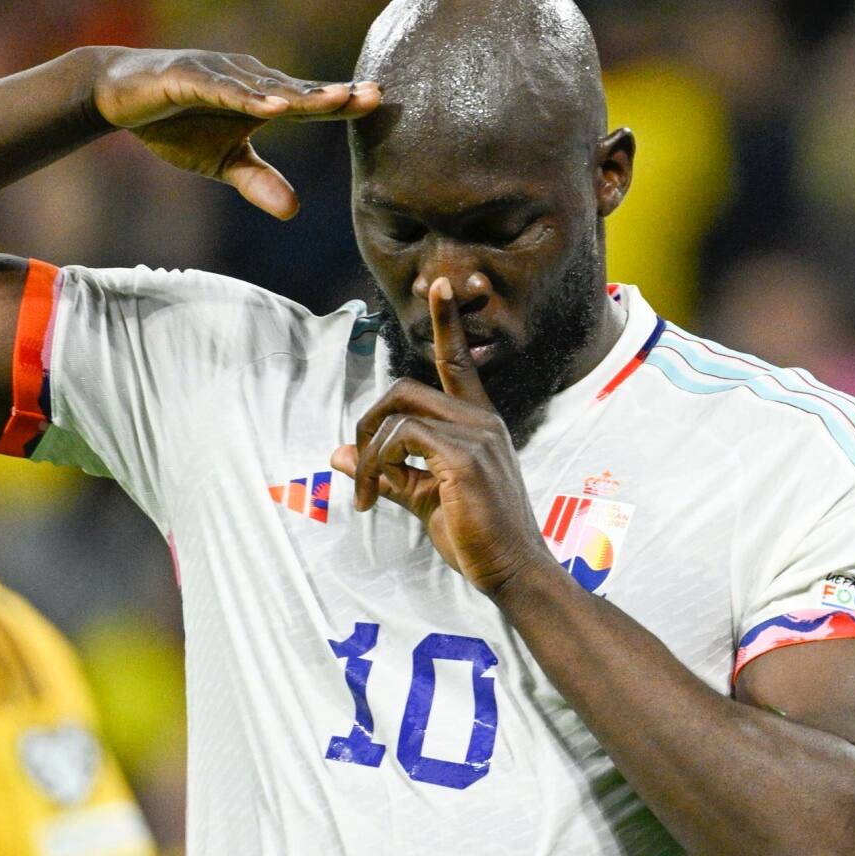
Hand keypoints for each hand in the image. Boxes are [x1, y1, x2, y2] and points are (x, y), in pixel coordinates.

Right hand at [89, 47, 378, 219]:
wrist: (117, 96)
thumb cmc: (174, 123)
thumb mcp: (220, 162)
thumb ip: (257, 181)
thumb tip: (295, 212)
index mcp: (259, 97)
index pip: (307, 102)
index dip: (341, 103)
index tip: (380, 104)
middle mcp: (246, 78)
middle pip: (295, 91)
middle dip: (333, 94)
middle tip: (375, 95)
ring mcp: (217, 74)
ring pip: (264, 87)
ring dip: (298, 94)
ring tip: (334, 101)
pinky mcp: (186, 77)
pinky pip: (221, 89)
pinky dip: (245, 96)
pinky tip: (270, 105)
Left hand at [332, 278, 558, 597]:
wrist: (513, 572)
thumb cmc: (477, 537)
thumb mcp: (426, 499)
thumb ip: (388, 473)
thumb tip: (341, 454)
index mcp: (477, 423)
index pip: (458, 361)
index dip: (447, 322)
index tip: (440, 284)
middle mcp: (480, 421)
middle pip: (405, 390)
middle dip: (369, 423)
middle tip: (360, 471)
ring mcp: (476, 437)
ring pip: (398, 415)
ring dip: (369, 454)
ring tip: (366, 495)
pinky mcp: (465, 459)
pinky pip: (402, 441)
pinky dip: (377, 465)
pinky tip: (375, 497)